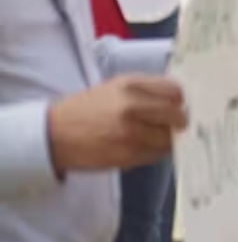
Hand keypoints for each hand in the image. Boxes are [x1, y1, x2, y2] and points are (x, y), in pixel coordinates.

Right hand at [47, 75, 186, 173]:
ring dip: (166, 140)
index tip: (177, 106)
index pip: (175, 92)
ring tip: (153, 137)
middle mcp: (133, 108)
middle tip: (175, 125)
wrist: (53, 135)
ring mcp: (130, 134)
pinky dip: (153, 153)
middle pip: (176, 116)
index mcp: (131, 85)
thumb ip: (147, 89)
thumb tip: (178, 100)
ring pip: (168, 139)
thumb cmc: (86, 108)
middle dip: (178, 122)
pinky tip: (141, 147)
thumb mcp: (116, 86)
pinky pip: (154, 156)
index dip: (179, 101)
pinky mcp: (126, 156)